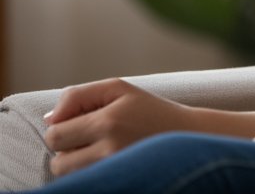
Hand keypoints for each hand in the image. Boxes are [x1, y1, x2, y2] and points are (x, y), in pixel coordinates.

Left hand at [42, 79, 192, 175]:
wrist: (189, 136)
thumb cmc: (150, 109)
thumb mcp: (120, 89)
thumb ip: (79, 95)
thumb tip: (49, 118)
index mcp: (108, 121)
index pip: (55, 134)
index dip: (60, 128)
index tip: (78, 123)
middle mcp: (110, 148)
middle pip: (57, 160)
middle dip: (65, 148)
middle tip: (87, 138)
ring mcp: (115, 168)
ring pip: (70, 174)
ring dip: (76, 163)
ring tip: (98, 149)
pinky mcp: (120, 179)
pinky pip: (86, 180)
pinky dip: (89, 172)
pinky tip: (106, 160)